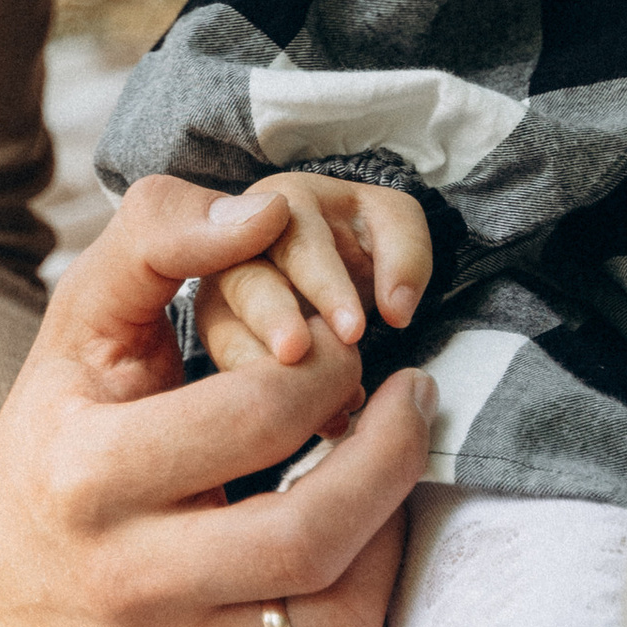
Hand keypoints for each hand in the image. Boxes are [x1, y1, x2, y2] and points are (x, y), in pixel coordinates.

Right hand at [0, 173, 432, 626]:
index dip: (330, 366)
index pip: (258, 418)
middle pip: (311, 538)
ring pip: (340, 622)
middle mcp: (125, 586)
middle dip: (392, 454)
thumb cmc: (62, 419)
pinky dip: (377, 610)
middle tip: (413, 399)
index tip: (344, 346)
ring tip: (382, 471)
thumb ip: (163, 235)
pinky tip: (357, 547)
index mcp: (87, 476)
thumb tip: (268, 210)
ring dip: (392, 533)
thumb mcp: (84, 313)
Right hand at [193, 172, 430, 388]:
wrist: (336, 254)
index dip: (326, 286)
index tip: (355, 331)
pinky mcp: (221, 338)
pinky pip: (233, 372)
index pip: (300, 243)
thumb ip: (406, 257)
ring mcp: (221, 294)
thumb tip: (396, 311)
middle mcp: (238, 245)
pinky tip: (320, 423)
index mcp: (282, 203)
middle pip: (247, 284)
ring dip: (271, 374)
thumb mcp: (395, 225)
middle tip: (299, 357)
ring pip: (228, 334)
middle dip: (274, 323)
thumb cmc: (360, 234)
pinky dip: (274, 404)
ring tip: (322, 410)